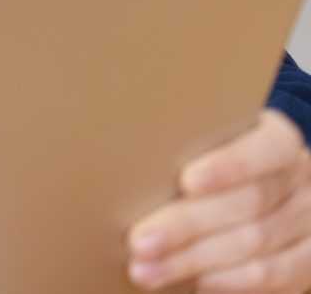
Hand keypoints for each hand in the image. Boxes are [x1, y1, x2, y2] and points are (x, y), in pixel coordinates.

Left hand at [128, 109, 310, 291]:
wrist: (273, 193)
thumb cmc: (218, 162)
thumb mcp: (213, 145)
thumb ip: (186, 151)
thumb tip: (127, 170)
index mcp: (278, 141)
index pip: (264, 149)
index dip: (230, 166)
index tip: (187, 180)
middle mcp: (302, 180)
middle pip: (249, 204)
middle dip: (188, 226)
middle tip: (138, 241)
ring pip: (257, 246)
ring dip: (196, 262)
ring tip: (146, 270)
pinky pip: (277, 278)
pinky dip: (231, 283)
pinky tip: (194, 284)